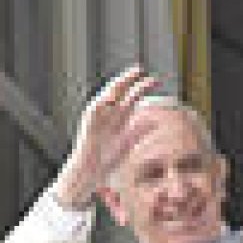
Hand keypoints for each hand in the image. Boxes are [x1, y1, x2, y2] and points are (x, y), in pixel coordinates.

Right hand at [52, 65, 160, 208]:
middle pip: (122, 92)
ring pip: (111, 93)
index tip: (154, 81)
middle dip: (132, 81)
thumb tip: (154, 122)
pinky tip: (117, 89)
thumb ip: (139, 131)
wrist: (88, 171)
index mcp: (118, 119)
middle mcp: (109, 114)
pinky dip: (107, 96)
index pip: (130, 98)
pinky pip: (99, 103)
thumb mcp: (128, 142)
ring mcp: (99, 115)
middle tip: (144, 71)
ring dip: (121, 83)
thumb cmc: (107, 160)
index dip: (140, 88)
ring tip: (134, 73)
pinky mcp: (90, 117)